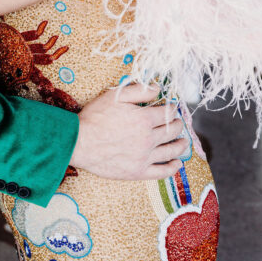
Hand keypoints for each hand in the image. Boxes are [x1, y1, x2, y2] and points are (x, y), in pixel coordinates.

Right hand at [70, 83, 186, 179]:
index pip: (168, 113)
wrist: (78, 143)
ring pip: (171, 151)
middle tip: (178, 123)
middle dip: (178, 125)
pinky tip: (176, 163)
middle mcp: (148, 138)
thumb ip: (139, 90)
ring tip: (183, 142)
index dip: (173, 109)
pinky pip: (162, 172)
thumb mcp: (115, 96)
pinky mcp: (138, 172)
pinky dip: (172, 167)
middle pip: (172, 131)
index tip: (172, 108)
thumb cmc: (95, 117)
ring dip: (180, 145)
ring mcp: (144, 157)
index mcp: (144, 119)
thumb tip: (158, 88)